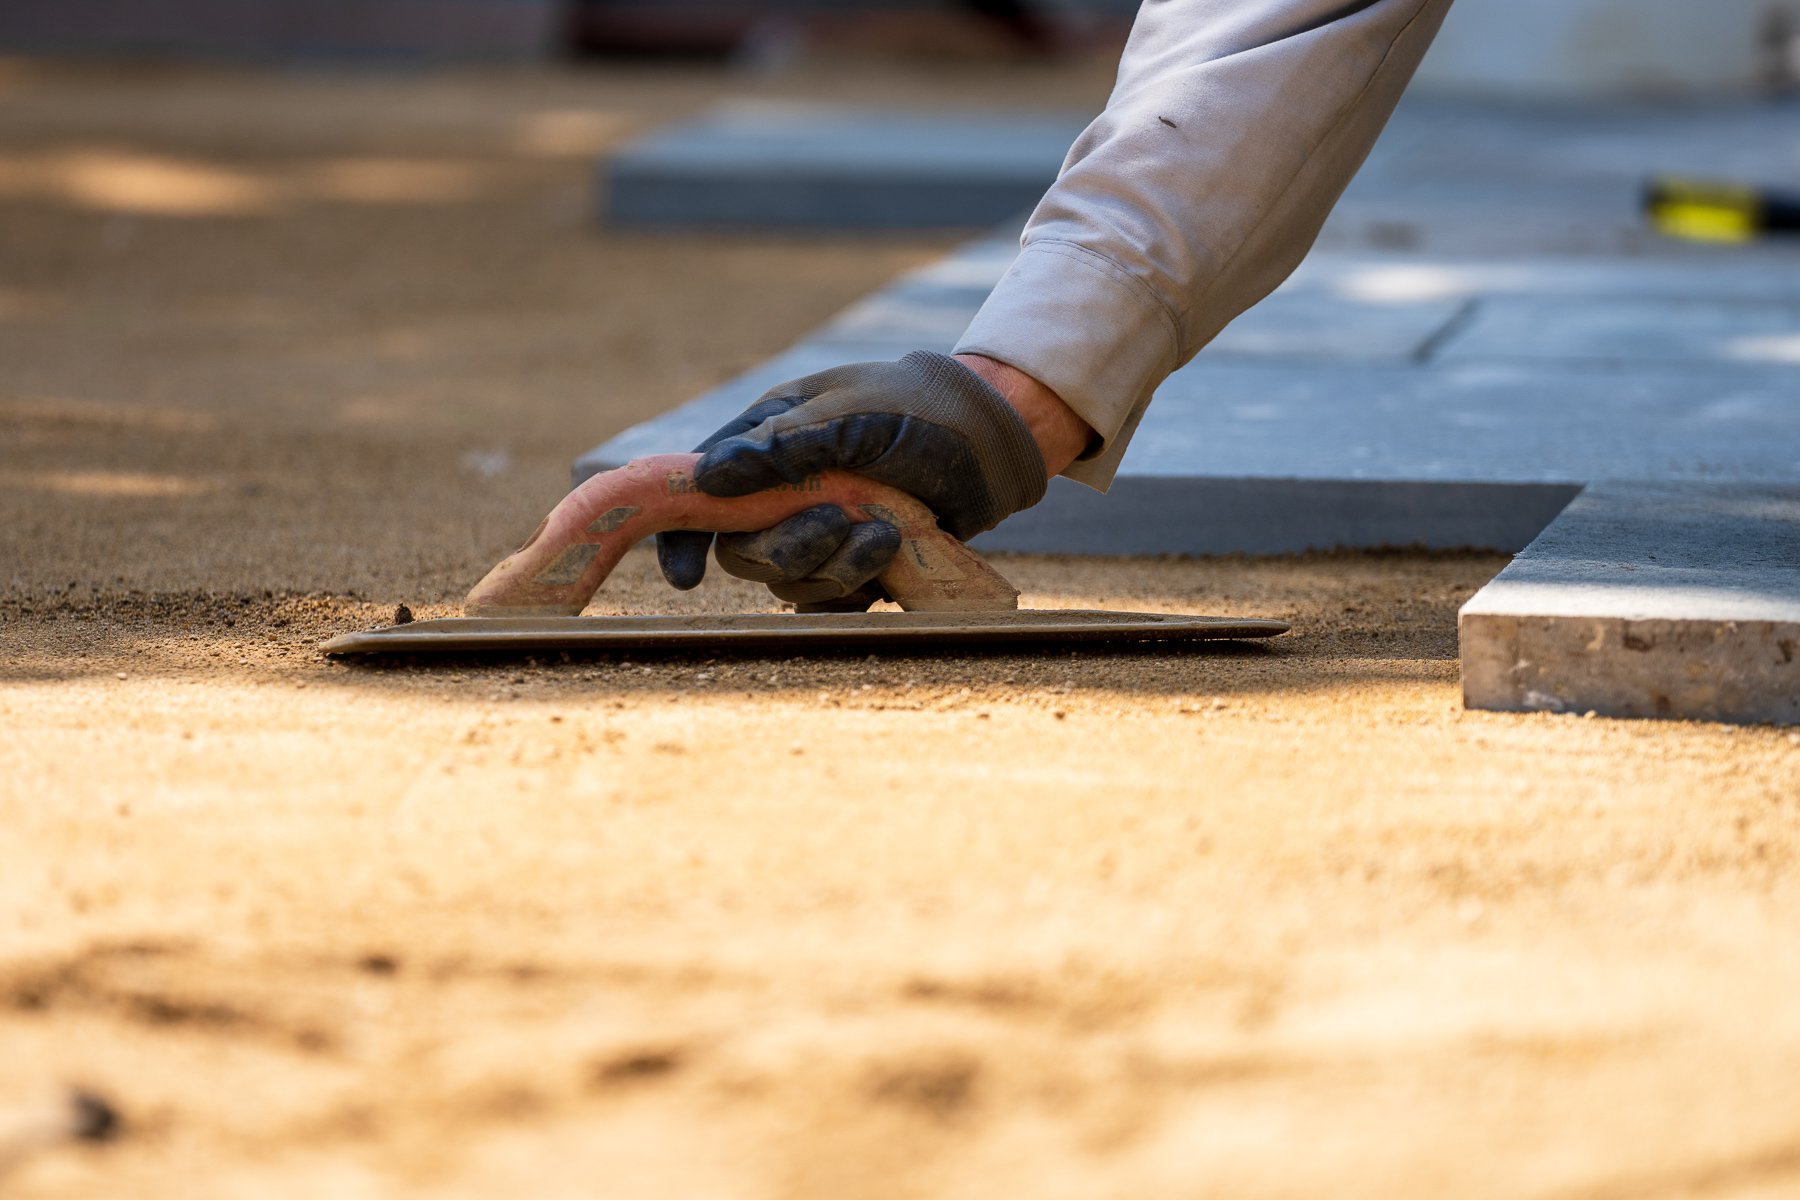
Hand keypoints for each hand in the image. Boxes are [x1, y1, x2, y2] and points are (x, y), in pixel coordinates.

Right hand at [656, 350, 1089, 609]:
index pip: (698, 494)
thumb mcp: (851, 416)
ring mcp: (819, 529)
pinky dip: (855, 588)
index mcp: (767, 441)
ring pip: (791, 580)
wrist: (992, 441)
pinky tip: (891, 557)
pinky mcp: (856, 563)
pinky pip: (832, 600)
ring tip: (886, 533)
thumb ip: (781, 447)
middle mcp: (783, 490)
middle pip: (744, 550)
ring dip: (835, 565)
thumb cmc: (918, 409)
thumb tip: (707, 480)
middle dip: (789, 548)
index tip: (686, 576)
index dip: (681, 537)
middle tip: (840, 523)